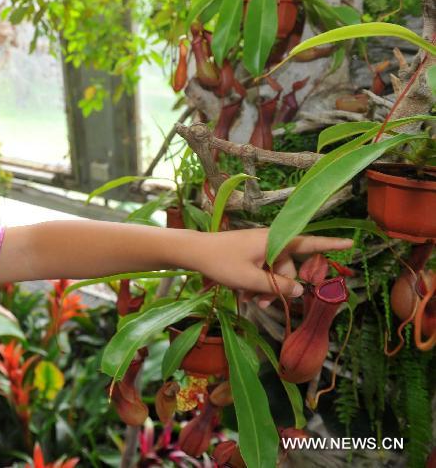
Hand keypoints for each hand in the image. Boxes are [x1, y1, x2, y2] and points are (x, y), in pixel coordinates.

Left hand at [195, 230, 352, 306]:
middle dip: (280, 287)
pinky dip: (257, 283)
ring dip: (266, 289)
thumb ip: (278, 287)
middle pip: (290, 268)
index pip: (309, 243)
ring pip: (275, 272)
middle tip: (264, 303)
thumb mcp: (251, 280)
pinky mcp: (251, 253)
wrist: (194, 252)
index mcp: (275, 241)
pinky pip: (263, 271)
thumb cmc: (221, 262)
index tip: (351, 243)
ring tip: (250, 301)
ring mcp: (260, 247)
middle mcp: (271, 241)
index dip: (331, 244)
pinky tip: (244, 295)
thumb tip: (301, 291)